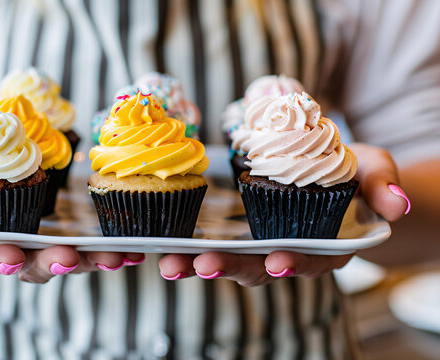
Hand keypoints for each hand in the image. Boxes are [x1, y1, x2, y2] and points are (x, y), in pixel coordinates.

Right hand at [0, 139, 144, 282]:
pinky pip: (92, 244)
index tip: (11, 259)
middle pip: (32, 265)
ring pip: (68, 258)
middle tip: (70, 258)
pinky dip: (112, 248)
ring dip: (92, 261)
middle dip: (52, 263)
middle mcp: (16, 244)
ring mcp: (45, 240)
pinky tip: (134, 248)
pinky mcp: (71, 230)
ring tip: (116, 256)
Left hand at [159, 143, 410, 284]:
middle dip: (230, 268)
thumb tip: (397, 204)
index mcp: (322, 244)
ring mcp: (257, 241)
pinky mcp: (234, 226)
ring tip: (170, 262)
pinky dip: (187, 243)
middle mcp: (286, 250)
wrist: (324, 166)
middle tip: (201, 265)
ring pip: (227, 259)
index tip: (277, 261)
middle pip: (257, 268)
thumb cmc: (351, 170)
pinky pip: (209, 239)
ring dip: (197, 262)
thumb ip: (381, 184)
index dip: (294, 264)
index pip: (309, 261)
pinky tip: (161, 243)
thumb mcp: (372, 168)